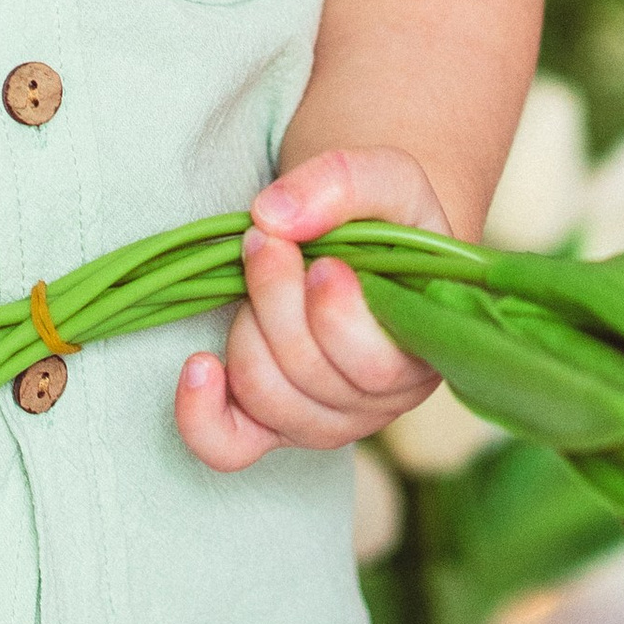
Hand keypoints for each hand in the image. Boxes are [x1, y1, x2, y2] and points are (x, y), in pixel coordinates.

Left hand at [174, 144, 444, 474]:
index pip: (376, 366)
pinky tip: (199, 365)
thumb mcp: (385, 175)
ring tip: (257, 271)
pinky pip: (230, 447)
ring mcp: (326, 417)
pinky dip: (202, 414)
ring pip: (267, 397)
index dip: (336, 318)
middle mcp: (381, 400)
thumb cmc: (385, 214)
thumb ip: (341, 182)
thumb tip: (272, 217)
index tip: (321, 261)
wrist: (364, 236)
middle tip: (266, 239)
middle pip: (310, 374)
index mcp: (424, 350)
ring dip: (248, 327)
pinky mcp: (274, 424)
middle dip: (276, 298)